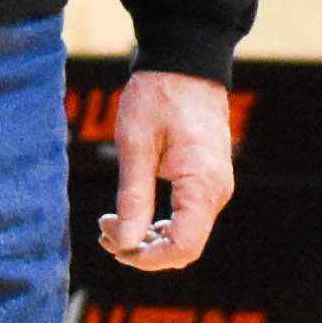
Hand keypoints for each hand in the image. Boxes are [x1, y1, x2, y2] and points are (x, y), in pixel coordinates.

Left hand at [99, 70, 237, 272]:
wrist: (185, 63)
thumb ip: (132, 196)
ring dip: (149, 237)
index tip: (115, 247)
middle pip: (186, 246)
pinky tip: (132, 212)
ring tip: (111, 221)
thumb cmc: (158, 97)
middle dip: (143, 249)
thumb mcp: (135, 145)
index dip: (148, 258)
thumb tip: (124, 241)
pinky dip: (160, 222)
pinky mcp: (207, 179)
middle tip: (104, 231)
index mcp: (202, 185)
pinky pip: (188, 215)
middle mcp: (216, 191)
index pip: (184, 247)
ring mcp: (215, 186)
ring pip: (186, 233)